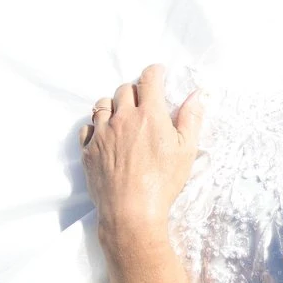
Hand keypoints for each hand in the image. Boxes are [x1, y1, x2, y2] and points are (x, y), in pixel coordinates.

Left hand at [81, 64, 204, 235]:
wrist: (131, 211)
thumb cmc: (163, 182)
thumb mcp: (186, 150)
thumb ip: (191, 119)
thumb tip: (196, 95)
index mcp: (149, 114)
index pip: (149, 79)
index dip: (154, 71)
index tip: (158, 72)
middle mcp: (122, 118)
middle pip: (124, 89)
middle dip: (135, 90)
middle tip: (143, 100)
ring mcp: (102, 133)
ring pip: (102, 105)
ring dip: (113, 104)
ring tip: (122, 115)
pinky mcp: (88, 150)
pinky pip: (87, 128)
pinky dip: (96, 125)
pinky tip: (105, 134)